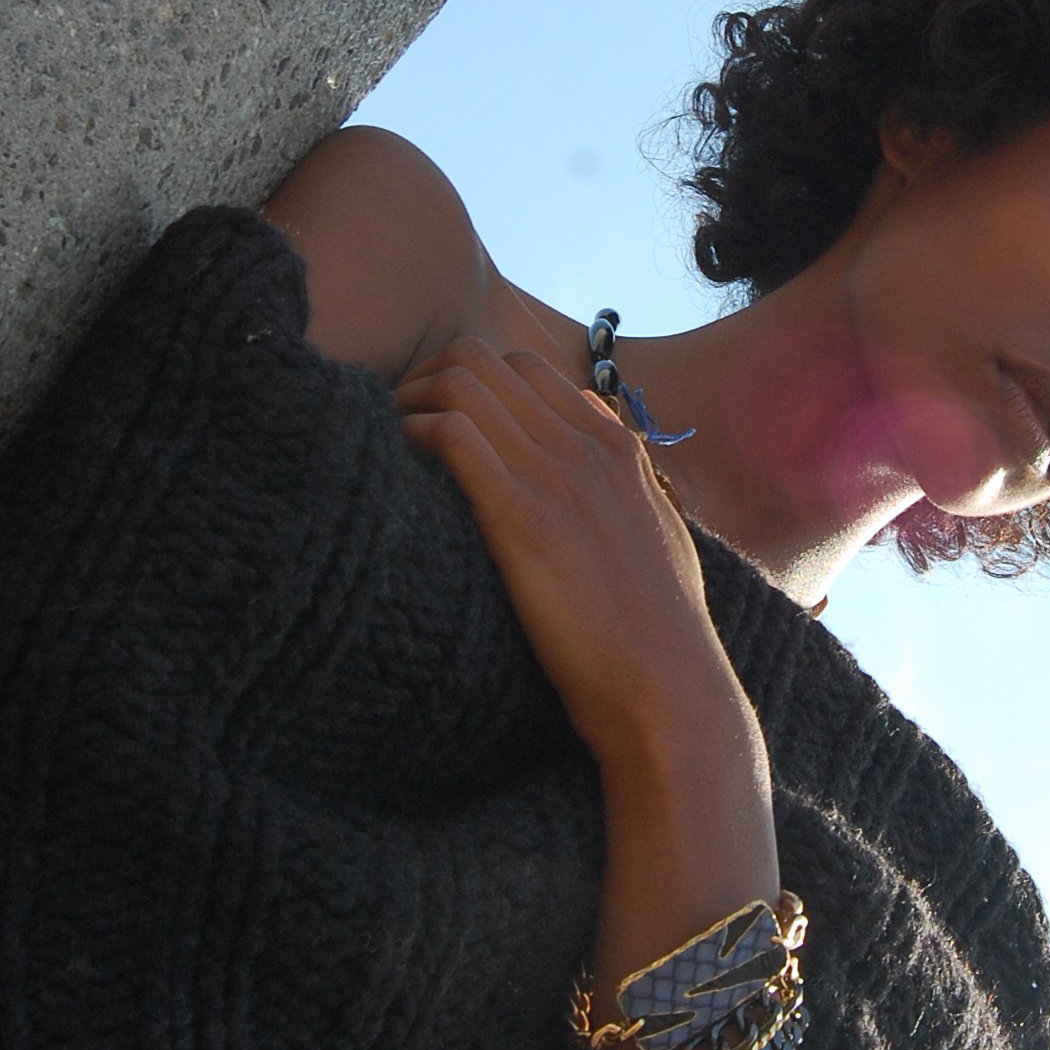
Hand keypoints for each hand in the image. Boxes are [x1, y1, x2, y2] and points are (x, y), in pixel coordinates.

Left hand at [393, 339, 752, 775]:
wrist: (666, 688)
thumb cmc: (660, 629)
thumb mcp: (657, 531)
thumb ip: (627, 474)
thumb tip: (597, 424)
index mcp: (614, 447)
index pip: (525, 367)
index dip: (467, 379)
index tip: (433, 416)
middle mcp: (583, 447)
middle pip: (481, 361)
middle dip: (424, 380)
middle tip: (394, 423)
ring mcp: (554, 476)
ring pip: (460, 385)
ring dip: (407, 402)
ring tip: (383, 441)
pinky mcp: (521, 517)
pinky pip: (451, 435)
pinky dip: (411, 434)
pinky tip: (395, 464)